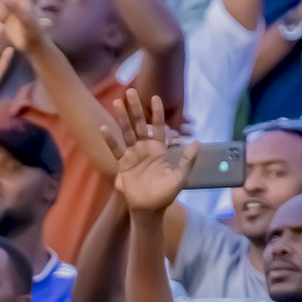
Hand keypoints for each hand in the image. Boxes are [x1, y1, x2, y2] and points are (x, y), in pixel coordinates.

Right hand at [100, 89, 196, 215]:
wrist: (149, 210)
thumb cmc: (165, 195)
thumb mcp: (179, 177)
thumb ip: (188, 160)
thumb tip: (198, 142)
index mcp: (159, 149)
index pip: (158, 126)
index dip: (156, 113)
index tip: (154, 97)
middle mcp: (144, 148)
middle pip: (139, 124)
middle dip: (135, 108)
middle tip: (130, 91)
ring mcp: (132, 154)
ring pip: (126, 132)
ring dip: (121, 118)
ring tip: (116, 102)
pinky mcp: (123, 164)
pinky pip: (116, 149)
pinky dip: (110, 140)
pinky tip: (104, 128)